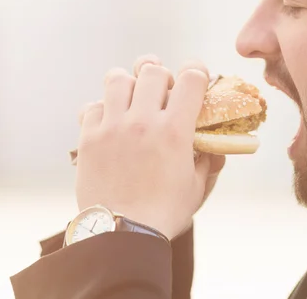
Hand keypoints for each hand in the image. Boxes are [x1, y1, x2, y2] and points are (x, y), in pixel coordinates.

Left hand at [74, 55, 220, 239]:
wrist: (121, 235)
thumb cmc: (164, 214)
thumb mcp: (197, 187)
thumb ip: (209, 161)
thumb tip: (217, 147)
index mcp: (175, 131)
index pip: (191, 78)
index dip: (197, 71)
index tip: (197, 78)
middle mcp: (143, 122)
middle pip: (153, 71)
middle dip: (162, 77)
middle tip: (163, 93)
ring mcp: (113, 128)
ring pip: (117, 79)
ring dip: (130, 85)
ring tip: (133, 101)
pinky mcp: (89, 139)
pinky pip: (92, 106)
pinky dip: (103, 109)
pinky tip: (111, 123)